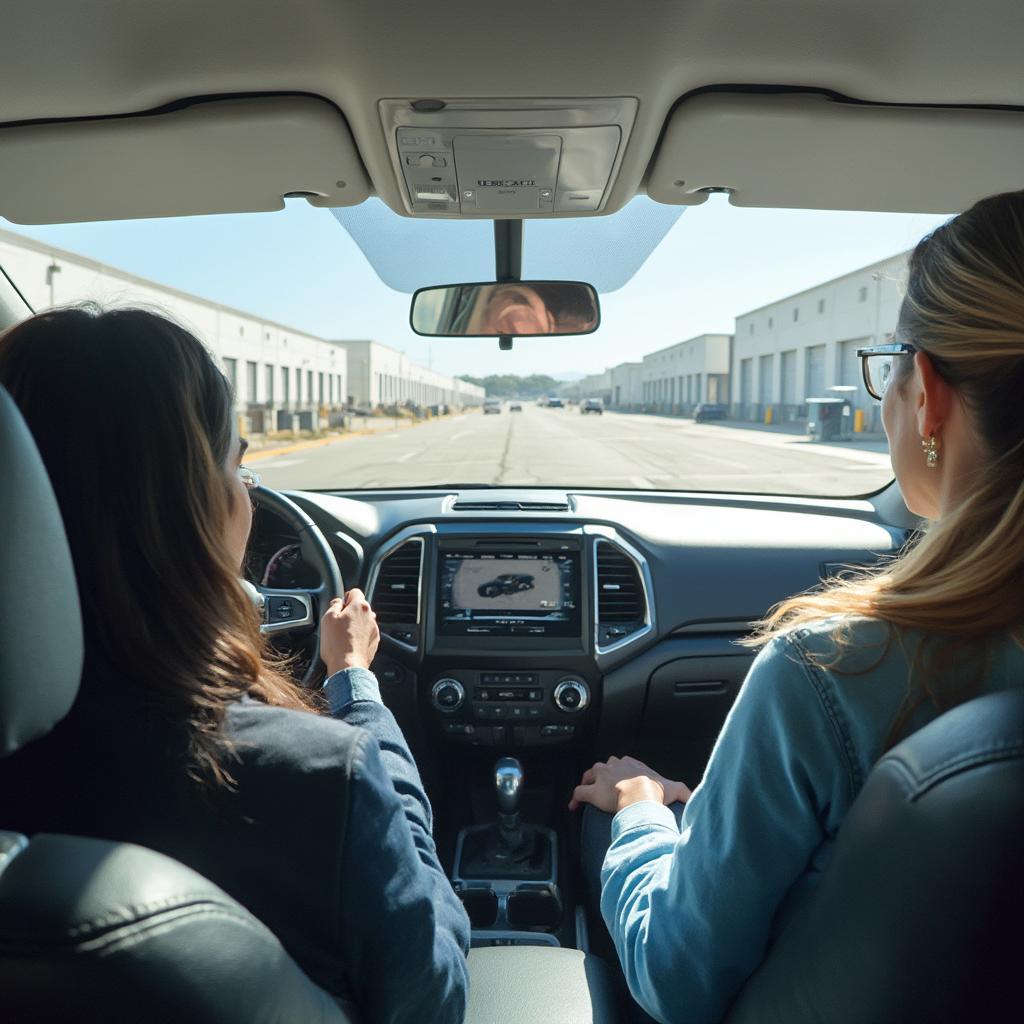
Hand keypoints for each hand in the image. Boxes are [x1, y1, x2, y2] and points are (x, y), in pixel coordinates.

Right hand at [320, 588, 379, 673]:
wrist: (347, 667)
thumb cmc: (336, 644)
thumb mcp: (328, 618)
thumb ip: (334, 604)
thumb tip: (338, 601)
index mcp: (360, 606)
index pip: (355, 592)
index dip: (345, 598)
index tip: (339, 607)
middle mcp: (370, 616)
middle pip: (360, 607)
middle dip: (350, 612)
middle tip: (338, 624)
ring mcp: (374, 629)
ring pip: (363, 621)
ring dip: (355, 625)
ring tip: (342, 636)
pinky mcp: (374, 641)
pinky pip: (366, 633)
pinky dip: (359, 636)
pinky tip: (349, 644)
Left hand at [569, 755, 691, 814]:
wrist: (641, 798)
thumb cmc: (655, 792)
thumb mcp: (674, 788)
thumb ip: (685, 791)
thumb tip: (694, 795)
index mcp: (631, 765)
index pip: (622, 763)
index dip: (620, 771)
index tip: (622, 781)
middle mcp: (615, 767)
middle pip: (605, 766)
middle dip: (603, 774)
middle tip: (604, 785)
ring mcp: (602, 778)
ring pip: (590, 774)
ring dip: (588, 781)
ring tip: (588, 790)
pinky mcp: (593, 791)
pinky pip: (579, 791)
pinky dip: (575, 798)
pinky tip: (574, 806)